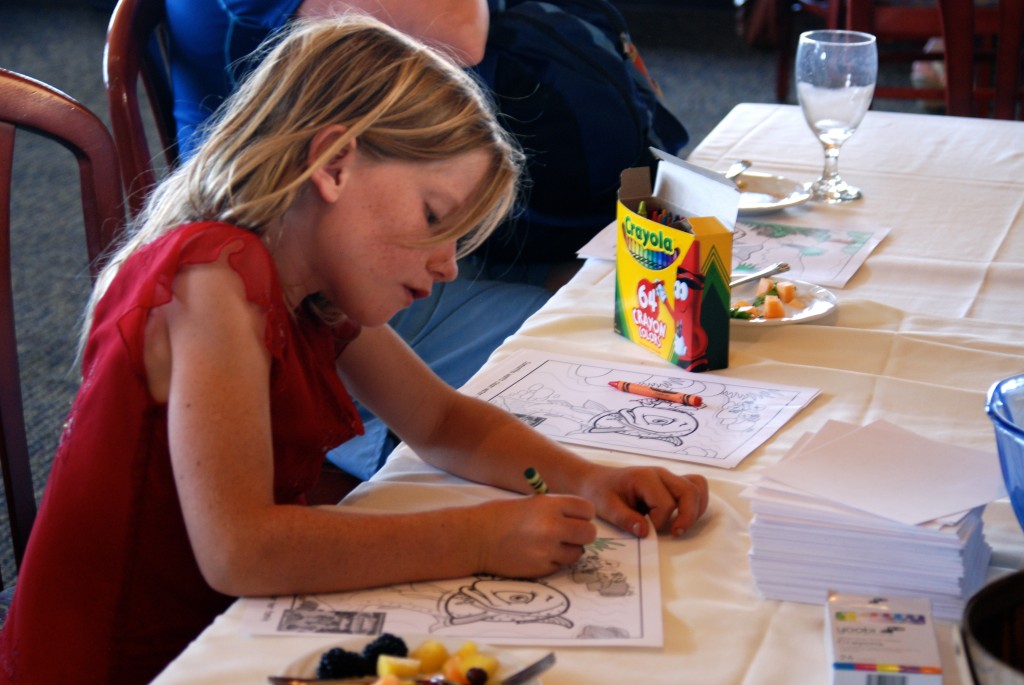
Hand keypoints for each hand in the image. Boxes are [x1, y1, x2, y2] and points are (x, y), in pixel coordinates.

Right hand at [473, 495, 596, 577]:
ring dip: (568, 549)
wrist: (475, 538)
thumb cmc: (500, 516)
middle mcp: (552, 527)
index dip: (583, 514)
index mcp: (550, 505)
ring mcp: (547, 550)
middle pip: (589, 533)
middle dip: (582, 534)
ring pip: (577, 552)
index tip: (576, 517)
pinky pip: (560, 566)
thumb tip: (580, 521)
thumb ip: (556, 509)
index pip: (587, 509)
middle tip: (569, 534)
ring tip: (548, 544)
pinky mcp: (541, 568)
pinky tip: (536, 553)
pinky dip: (553, 561)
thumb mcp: (531, 502)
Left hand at [578, 466, 707, 537]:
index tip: (646, 530)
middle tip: (675, 533)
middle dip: (687, 516)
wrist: (594, 479)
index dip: (660, 522)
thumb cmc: (599, 491)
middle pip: (689, 491)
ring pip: (697, 486)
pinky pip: (694, 486)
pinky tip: (683, 517)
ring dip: (695, 509)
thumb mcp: (606, 507)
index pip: (666, 503)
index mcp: (644, 477)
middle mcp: (660, 473)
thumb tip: (645, 532)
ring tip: (680, 526)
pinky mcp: (670, 482)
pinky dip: (696, 502)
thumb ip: (625, 519)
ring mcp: (667, 476)